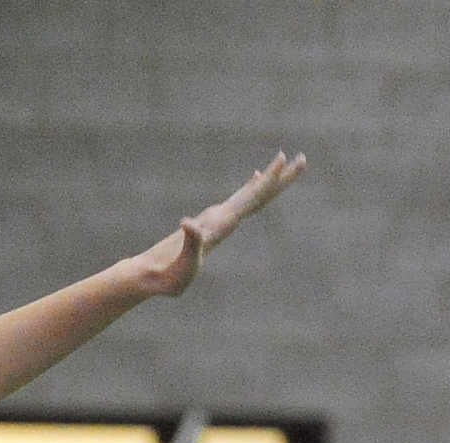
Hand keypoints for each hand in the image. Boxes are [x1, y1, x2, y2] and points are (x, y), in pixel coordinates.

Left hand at [125, 153, 306, 297]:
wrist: (147, 274)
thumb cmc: (167, 276)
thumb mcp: (182, 264)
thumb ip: (188, 242)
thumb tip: (188, 222)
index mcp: (218, 224)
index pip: (250, 199)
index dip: (269, 182)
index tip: (284, 161)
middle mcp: (217, 217)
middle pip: (254, 193)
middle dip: (278, 177)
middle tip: (302, 159)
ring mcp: (213, 219)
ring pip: (246, 196)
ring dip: (267, 180)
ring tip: (282, 162)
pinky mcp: (209, 225)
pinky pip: (236, 203)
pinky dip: (248, 190)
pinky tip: (253, 180)